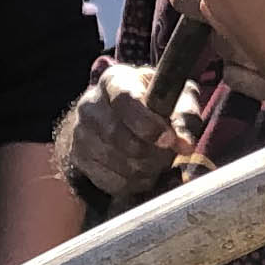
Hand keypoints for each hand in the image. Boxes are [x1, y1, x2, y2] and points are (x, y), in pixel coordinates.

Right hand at [61, 63, 184, 200]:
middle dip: (151, 152)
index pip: (124, 101)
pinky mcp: (79, 158)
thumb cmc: (153, 104)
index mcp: (114, 80)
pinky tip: (142, 172)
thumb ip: (185, 117)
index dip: (148, 124)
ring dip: (145, 170)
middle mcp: (90, 104)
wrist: (117, 116)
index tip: (169, 139)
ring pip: (116, 163)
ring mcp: (81, 133)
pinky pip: (111, 182)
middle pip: (118, 137)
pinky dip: (133, 183)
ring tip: (156, 161)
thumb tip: (185, 145)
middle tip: (168, 154)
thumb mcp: (174, 98)